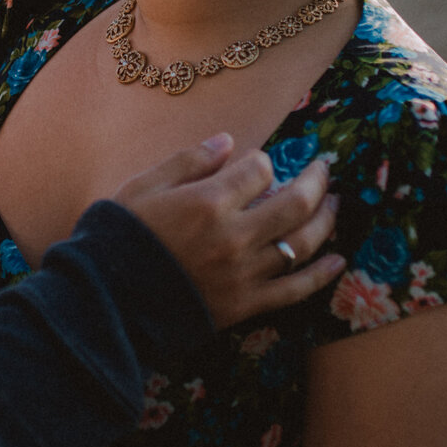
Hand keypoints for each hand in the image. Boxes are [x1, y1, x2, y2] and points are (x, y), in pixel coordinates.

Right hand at [115, 134, 342, 329]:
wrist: (107, 301)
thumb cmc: (120, 237)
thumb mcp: (144, 186)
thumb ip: (189, 160)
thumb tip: (228, 141)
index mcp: (208, 202)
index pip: (260, 170)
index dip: (262, 162)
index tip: (256, 164)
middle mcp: (234, 236)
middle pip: (296, 202)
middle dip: (316, 180)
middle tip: (325, 168)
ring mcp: (244, 273)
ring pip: (302, 242)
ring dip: (326, 219)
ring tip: (335, 203)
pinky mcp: (245, 304)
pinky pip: (294, 289)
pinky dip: (322, 275)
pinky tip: (339, 260)